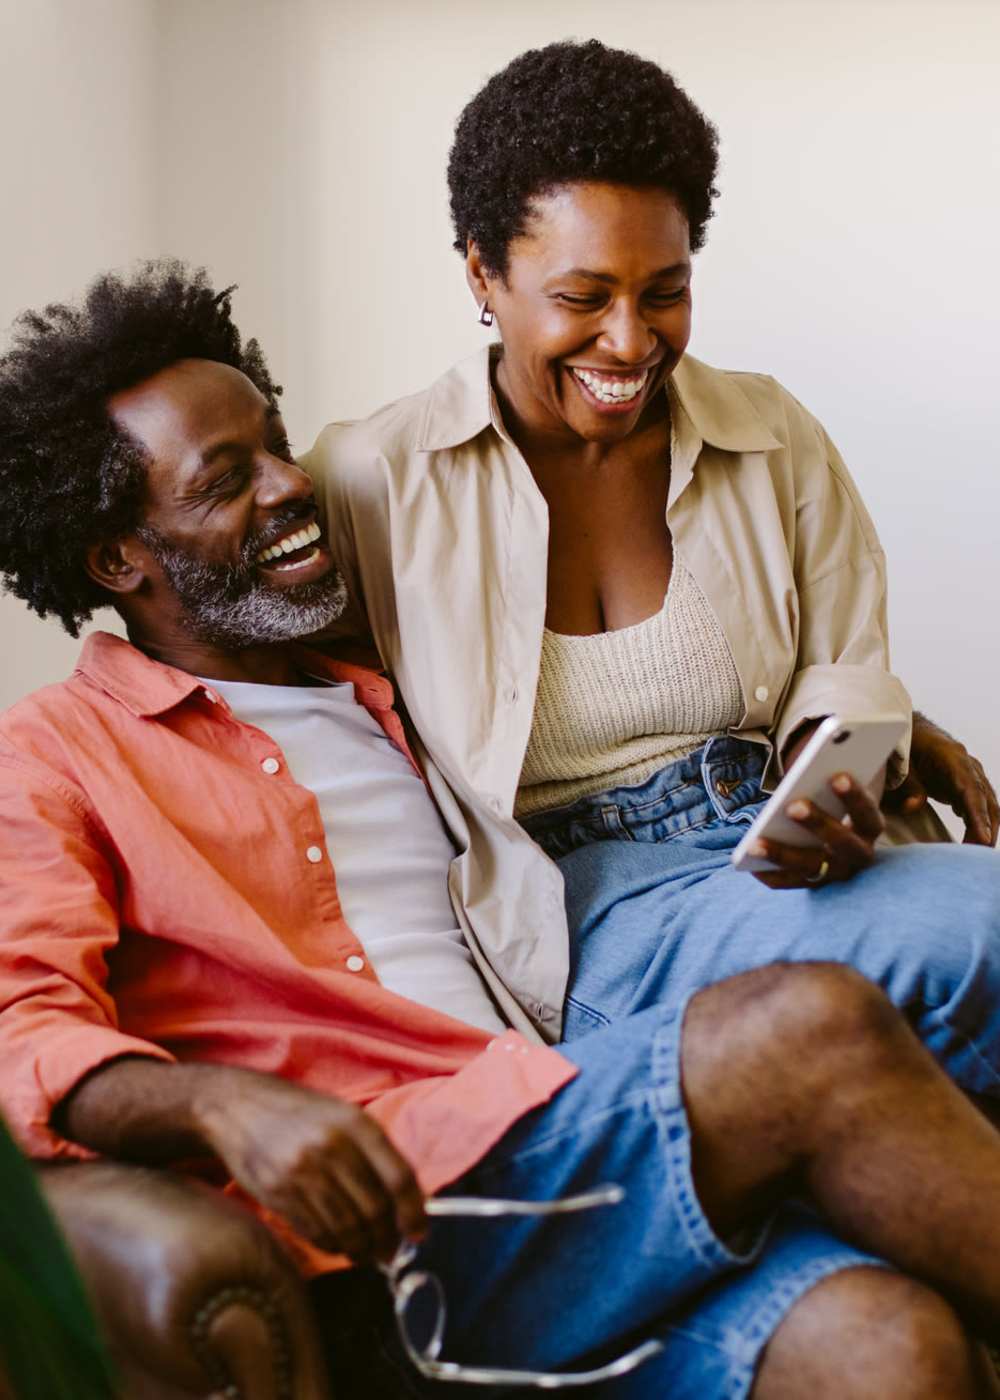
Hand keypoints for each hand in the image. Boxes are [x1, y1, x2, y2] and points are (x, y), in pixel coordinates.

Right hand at [196, 1069, 425, 1263]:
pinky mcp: (277, 1193)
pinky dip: (332, 1246)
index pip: (399, 1176)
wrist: (238, 1106)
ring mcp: (302, 1171)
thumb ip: (374, 1152)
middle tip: (391, 1251)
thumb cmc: (300, 1114)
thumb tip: (408, 1202)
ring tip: (366, 1253)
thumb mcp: (343, 1115)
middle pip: (375, 1209)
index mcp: (356, 1123)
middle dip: (388, 1239)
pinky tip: (338, 1244)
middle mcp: (332, 1146)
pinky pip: (316, 1232)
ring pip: (346, 1228)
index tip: (419, 1232)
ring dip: (362, 1250)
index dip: (415, 1212)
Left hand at [751, 772, 883, 889]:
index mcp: (871, 828)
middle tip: (793, 806)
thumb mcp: (839, 793)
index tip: (838, 776)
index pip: (868, 814)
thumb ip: (831, 782)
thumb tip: (810, 767)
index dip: (855, 797)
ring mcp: (837, 873)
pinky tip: (746, 860)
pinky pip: (789, 882)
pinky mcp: (814, 885)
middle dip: (817, 824)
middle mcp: (859, 855)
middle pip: (841, 843)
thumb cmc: (835, 803)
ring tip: (753, 844)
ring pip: (810, 867)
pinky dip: (768, 873)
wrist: (841, 838)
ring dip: (782, 855)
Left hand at [883, 712, 998, 846]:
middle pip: (986, 800)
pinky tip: (974, 839)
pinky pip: (979, 804)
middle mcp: (968, 765)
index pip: (970, 790)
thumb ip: (908, 783)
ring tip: (977, 852)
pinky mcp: (967, 783)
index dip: (978, 815)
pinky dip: (979, 822)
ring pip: (987, 804)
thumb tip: (913, 807)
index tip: (982, 837)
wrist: (913, 728)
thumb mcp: (901, 761)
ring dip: (986, 827)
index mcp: (953, 758)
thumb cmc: (907, 743)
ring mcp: (971, 774)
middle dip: (987, 827)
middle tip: (979, 853)